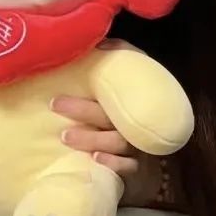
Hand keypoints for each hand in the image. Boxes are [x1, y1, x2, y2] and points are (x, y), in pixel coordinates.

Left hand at [51, 37, 177, 209]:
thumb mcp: (131, 79)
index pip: (113, 93)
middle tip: (55, 104)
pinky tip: (95, 161)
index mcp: (130, 101)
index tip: (58, 94)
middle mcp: (134, 123)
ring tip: (66, 137)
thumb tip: (102, 44)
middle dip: (83, 111)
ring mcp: (138, 148)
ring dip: (92, 140)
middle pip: (109, 116)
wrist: (159, 146)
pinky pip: (129, 168)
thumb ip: (120, 58)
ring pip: (117, 143)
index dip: (89, 89)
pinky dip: (114, 165)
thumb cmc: (135, 109)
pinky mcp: (139, 170)